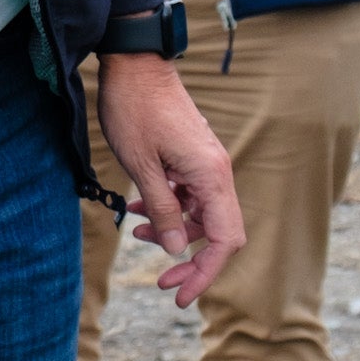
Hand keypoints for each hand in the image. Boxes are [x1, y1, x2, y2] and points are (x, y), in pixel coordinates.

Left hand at [97, 50, 241, 305]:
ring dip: (174, 230)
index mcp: (211, 176)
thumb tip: (176, 250)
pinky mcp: (193, 157)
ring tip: (138, 230)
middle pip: (217, 232)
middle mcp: (216, 172)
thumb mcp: (141, 166)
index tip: (181, 296)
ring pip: (201, 214)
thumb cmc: (135, 110)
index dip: (205, 273)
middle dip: (190, 259)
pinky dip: (169, 207)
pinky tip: (141, 209)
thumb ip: (162, 209)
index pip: (225, 239)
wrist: (134, 65)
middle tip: (160, 281)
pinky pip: (190, 195)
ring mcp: (206, 164)